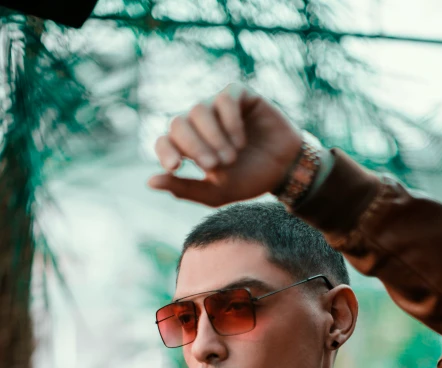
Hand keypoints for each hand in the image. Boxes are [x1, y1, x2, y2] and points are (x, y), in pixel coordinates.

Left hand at [147, 84, 302, 206]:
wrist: (285, 170)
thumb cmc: (248, 181)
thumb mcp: (216, 192)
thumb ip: (184, 188)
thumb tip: (149, 182)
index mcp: (189, 145)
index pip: (164, 141)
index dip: (166, 152)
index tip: (176, 167)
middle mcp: (199, 123)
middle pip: (179, 123)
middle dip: (194, 147)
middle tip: (214, 166)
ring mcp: (218, 106)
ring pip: (199, 109)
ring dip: (213, 136)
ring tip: (231, 157)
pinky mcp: (240, 95)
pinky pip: (225, 98)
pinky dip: (230, 121)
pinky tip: (241, 140)